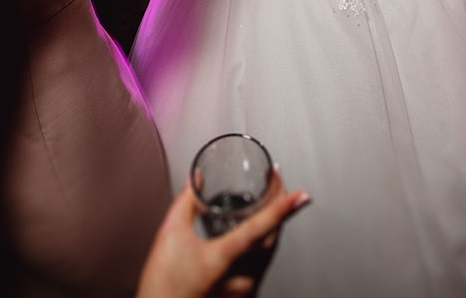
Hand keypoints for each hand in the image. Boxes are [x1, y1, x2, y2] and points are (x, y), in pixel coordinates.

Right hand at [136, 173, 309, 297]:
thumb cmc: (162, 286)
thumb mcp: (169, 236)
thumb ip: (186, 202)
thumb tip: (196, 179)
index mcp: (223, 260)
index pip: (260, 228)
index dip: (282, 208)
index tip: (302, 195)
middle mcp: (241, 279)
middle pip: (271, 237)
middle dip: (278, 205)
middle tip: (275, 180)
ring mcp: (245, 291)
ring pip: (268, 251)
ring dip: (273, 223)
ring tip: (271, 196)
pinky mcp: (243, 296)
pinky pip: (262, 263)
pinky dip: (263, 241)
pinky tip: (259, 229)